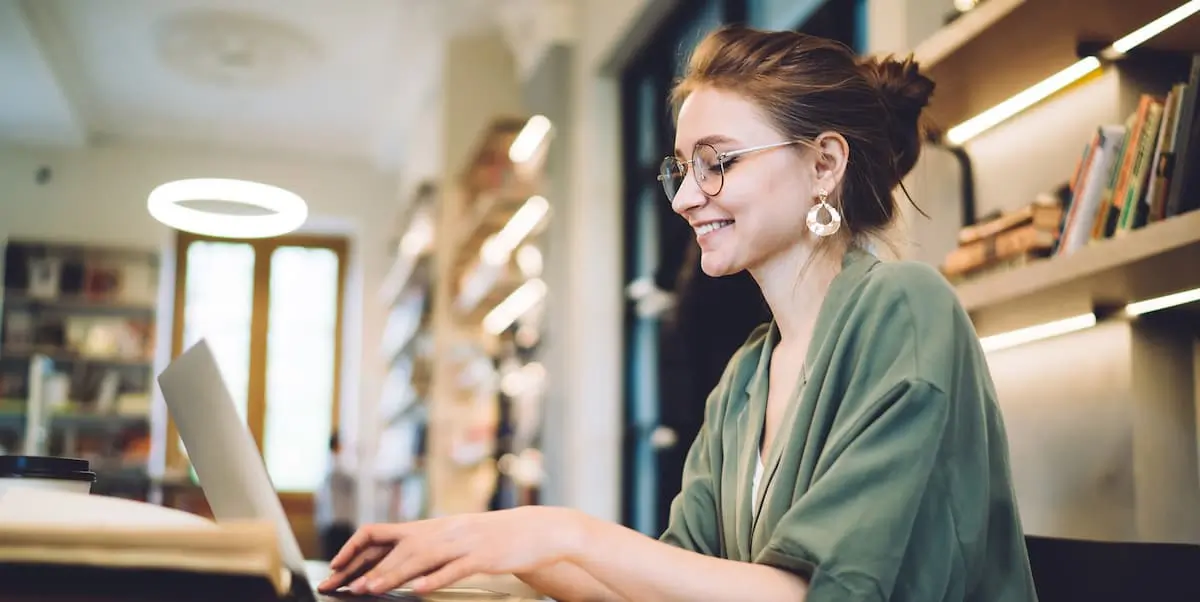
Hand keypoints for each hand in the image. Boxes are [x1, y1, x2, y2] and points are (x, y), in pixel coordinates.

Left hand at [317, 506, 585, 595]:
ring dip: (393, 574)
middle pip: (397, 547)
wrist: (534, 530)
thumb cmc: (491, 538)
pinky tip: (420, 589)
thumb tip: (393, 562)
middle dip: (367, 568)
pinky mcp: (482, 556)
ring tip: (371, 588)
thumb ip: (424, 547)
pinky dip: (436, 578)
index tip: (335, 566)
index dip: (357, 547)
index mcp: (431, 527)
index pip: (383, 532)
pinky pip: (455, 568)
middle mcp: (442, 531)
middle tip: (343, 586)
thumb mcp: (453, 538)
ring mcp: (463, 542)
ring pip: (421, 557)